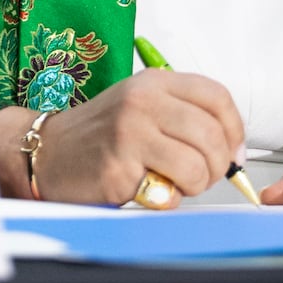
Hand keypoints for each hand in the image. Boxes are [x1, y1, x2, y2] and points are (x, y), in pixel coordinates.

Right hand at [0, 71, 243, 205]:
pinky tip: (148, 190)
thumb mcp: (143, 108)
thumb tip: (232, 149)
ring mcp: (130, 132)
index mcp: (154, 82)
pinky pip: (168, 192)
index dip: (234, 129)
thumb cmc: (101, 135)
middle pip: (212, 135)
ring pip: (197, 166)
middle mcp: (143, 101)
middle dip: (218, 166)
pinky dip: (167, 200)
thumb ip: (185, 117)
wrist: (47, 152)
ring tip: (174, 184)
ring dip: (195, 186)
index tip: (233, 152)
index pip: (217, 98)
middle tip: (203, 176)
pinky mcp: (119, 166)